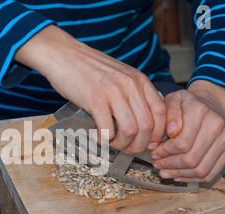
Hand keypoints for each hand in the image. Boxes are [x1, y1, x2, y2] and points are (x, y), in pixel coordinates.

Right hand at [15, 25, 166, 153]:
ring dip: (121, 144)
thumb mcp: (120, 75)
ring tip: (111, 142)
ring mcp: (113, 92)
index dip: (158, 133)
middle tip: (127, 148)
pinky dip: (104, 140)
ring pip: (130, 131)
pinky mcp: (95, 100)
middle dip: (138, 145)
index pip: (161, 112)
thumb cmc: (89, 68)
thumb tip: (143, 121)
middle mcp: (130, 85)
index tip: (148, 143)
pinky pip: (107, 130)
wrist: (63, 55)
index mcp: (139, 80)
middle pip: (147, 126)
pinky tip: (97, 136)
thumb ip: (133, 93)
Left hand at [150, 80, 224, 182]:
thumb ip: (168, 113)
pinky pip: (210, 173)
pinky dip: (192, 179)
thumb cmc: (187, 104)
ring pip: (200, 169)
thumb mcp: (172, 100)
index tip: (154, 153)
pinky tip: (178, 176)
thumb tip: (170, 132)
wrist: (211, 103)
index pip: (181, 143)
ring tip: (165, 172)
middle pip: (191, 158)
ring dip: (180, 174)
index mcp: (200, 112)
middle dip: (170, 165)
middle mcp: (216, 126)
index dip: (165, 152)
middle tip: (157, 165)